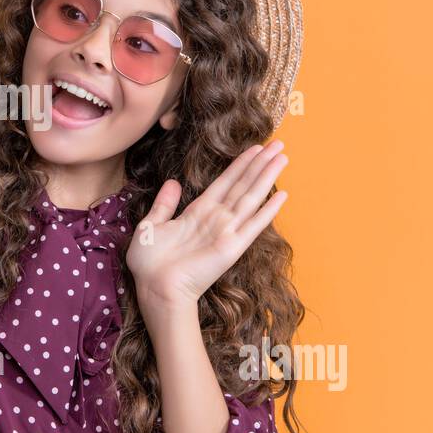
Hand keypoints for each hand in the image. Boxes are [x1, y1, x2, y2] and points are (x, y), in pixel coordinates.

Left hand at [126, 141, 289, 310]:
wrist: (154, 288)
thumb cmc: (149, 263)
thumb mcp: (151, 225)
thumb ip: (165, 204)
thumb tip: (174, 182)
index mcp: (198, 213)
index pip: (225, 182)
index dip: (241, 164)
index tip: (255, 147)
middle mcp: (216, 219)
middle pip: (243, 184)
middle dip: (260, 163)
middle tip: (279, 144)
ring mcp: (226, 232)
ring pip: (251, 197)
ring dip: (267, 176)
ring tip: (282, 157)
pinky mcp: (232, 247)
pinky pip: (253, 225)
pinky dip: (268, 210)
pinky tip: (282, 195)